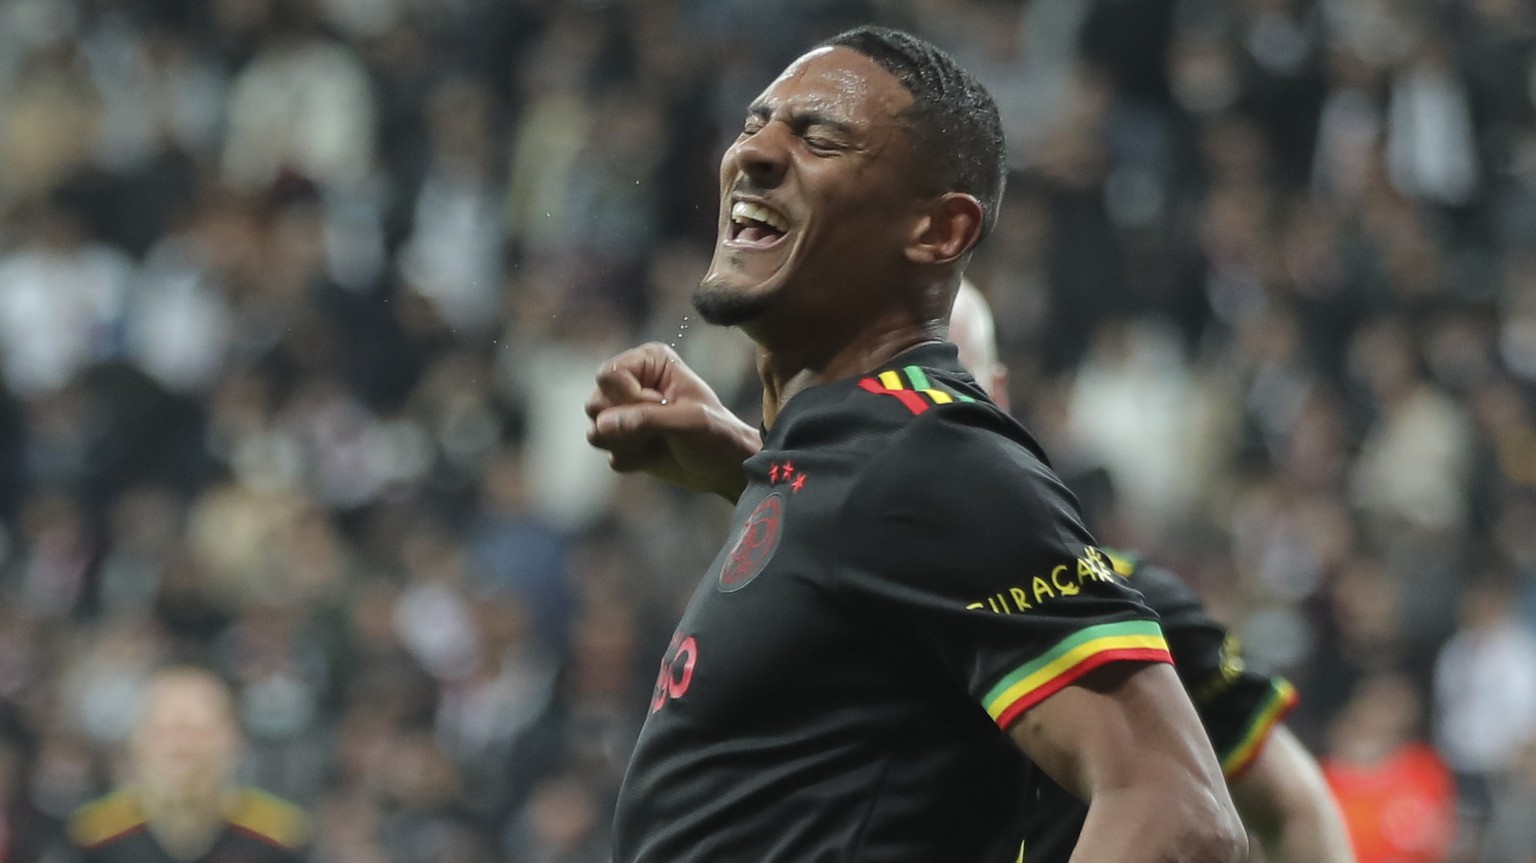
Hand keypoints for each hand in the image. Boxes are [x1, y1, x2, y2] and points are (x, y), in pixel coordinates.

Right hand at [585, 343, 760, 501]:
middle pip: (595, 402)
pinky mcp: (623, 439)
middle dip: (627, 424)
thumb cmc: (715, 434)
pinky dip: (633, 460)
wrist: (725, 467)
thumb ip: (644, 420)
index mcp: (648, 361)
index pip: (609, 375)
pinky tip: (656, 455)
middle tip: (661, 428)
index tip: (662, 406)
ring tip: (658, 442)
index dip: (630, 398)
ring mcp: (625, 412)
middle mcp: (631, 382)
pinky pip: (608, 452)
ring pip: (595, 430)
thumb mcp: (687, 422)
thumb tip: (601, 426)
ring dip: (628, 444)